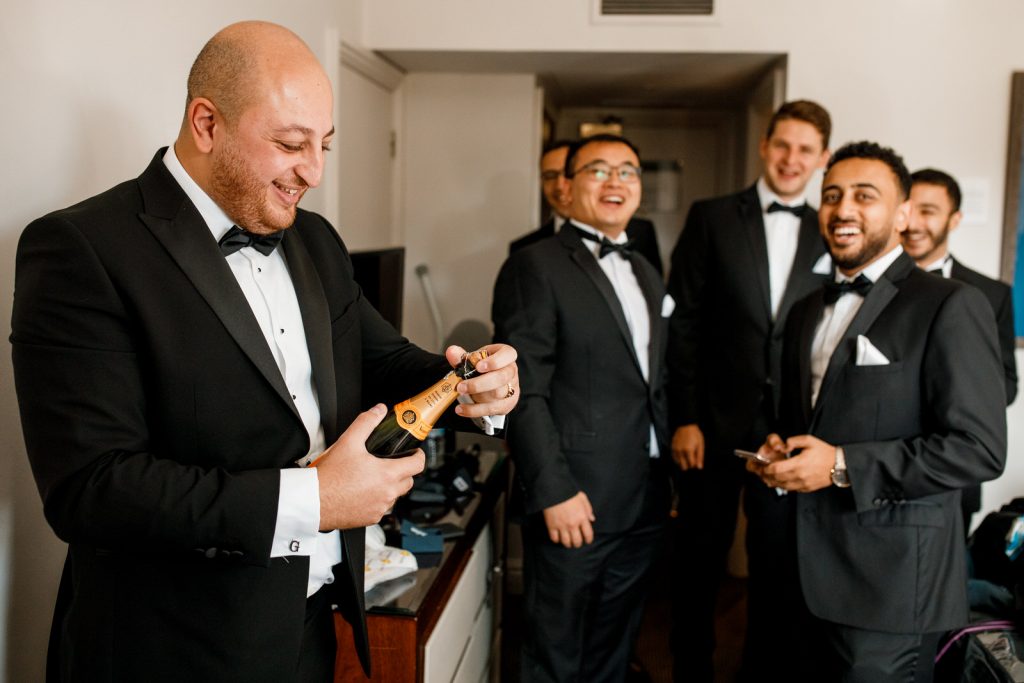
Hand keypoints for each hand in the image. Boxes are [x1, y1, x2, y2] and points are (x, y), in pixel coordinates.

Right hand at [315, 404, 425, 529]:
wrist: (312, 501)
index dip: (418, 455)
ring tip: (373, 477)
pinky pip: (381, 508)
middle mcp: (387, 494)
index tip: (414, 452)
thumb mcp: (348, 442)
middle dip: (403, 471)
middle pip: (408, 481)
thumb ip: (366, 422)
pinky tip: (363, 492)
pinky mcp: (370, 519)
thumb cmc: (329, 477)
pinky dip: (377, 500)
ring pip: (394, 496)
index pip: (418, 465)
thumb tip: (378, 411)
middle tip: (390, 463)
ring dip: (390, 487)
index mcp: (387, 474)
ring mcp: (379, 508)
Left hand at [446, 343, 519, 417]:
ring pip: (496, 394)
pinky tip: (461, 409)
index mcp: (506, 355)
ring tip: (460, 393)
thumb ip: (462, 356)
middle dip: (479, 384)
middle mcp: (511, 371)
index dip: (495, 361)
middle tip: (461, 386)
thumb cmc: (483, 366)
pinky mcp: (506, 404)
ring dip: (475, 395)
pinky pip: (490, 409)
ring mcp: (512, 389)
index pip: (508, 354)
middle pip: (501, 378)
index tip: (478, 366)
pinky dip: (473, 410)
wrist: (490, 382)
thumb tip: (451, 351)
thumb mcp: (474, 358)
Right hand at [542, 491, 595, 547]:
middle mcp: (573, 524)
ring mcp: (562, 526)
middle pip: (577, 541)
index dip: (589, 540)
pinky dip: (557, 540)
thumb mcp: (582, 498)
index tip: (587, 540)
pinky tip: (558, 538)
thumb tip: (592, 519)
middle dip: (578, 544)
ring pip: (566, 542)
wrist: (553, 489)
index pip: (588, 534)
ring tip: (568, 543)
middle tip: (577, 543)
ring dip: (568, 544)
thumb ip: (588, 509)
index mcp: (582, 517)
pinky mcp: (551, 526)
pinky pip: (554, 538)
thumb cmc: (568, 492)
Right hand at [671, 424, 704, 469]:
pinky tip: (683, 455)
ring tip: (688, 455)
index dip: (695, 464)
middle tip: (692, 458)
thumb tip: (699, 467)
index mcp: (688, 451)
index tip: (697, 460)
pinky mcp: (672, 448)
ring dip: (683, 462)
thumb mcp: (700, 445)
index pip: (691, 465)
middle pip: (684, 467)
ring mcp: (675, 450)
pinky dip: (679, 459)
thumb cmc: (695, 434)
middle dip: (689, 465)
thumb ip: (700, 457)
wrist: (685, 425)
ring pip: (678, 463)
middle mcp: (680, 452)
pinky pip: (674, 458)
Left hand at [757, 434, 835, 492]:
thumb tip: (783, 446)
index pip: (776, 469)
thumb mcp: (809, 440)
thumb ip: (793, 441)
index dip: (766, 468)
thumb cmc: (825, 453)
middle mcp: (800, 476)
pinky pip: (790, 489)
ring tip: (766, 476)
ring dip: (772, 481)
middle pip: (776, 479)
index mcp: (799, 464)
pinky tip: (778, 480)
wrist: (840, 465)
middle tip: (760, 471)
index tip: (762, 465)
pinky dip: (781, 485)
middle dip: (765, 475)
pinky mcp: (806, 488)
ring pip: (781, 486)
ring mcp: (803, 484)